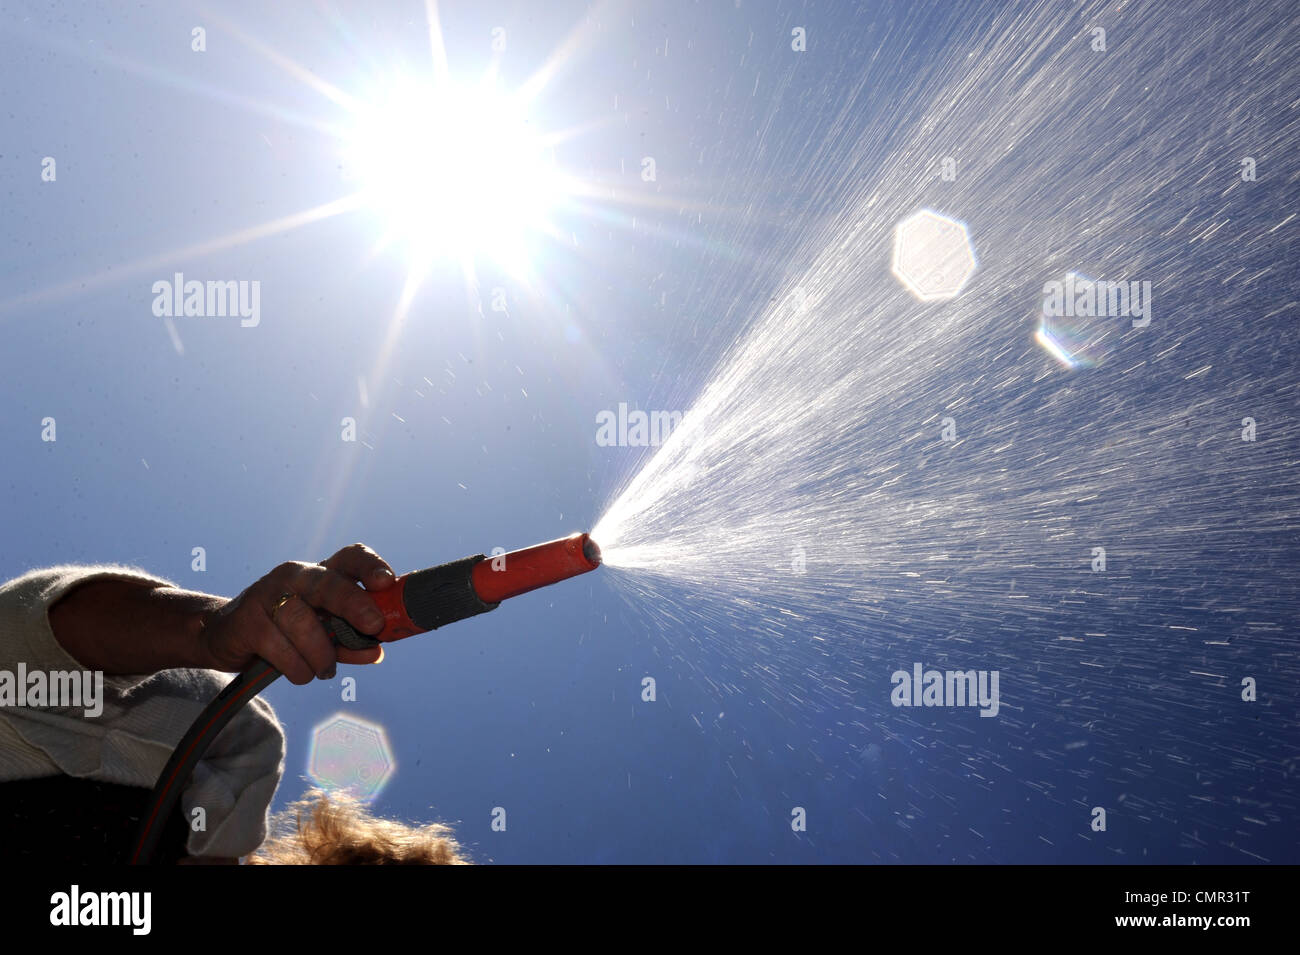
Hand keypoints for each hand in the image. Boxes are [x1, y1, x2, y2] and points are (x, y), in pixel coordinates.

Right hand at [199, 544, 393, 683]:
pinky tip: (302, 673)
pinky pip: (280, 648)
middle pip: (327, 582)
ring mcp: (268, 594)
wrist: (225, 636)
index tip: (388, 582)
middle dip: (354, 602)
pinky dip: (298, 667)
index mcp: (321, 573)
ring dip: (321, 654)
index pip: (351, 556)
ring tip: (325, 669)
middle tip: (374, 625)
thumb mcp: (323, 633)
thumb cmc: (286, 632)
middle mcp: (295, 576)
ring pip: (303, 622)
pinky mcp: (247, 620)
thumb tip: (377, 652)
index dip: (371, 566)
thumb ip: (350, 641)